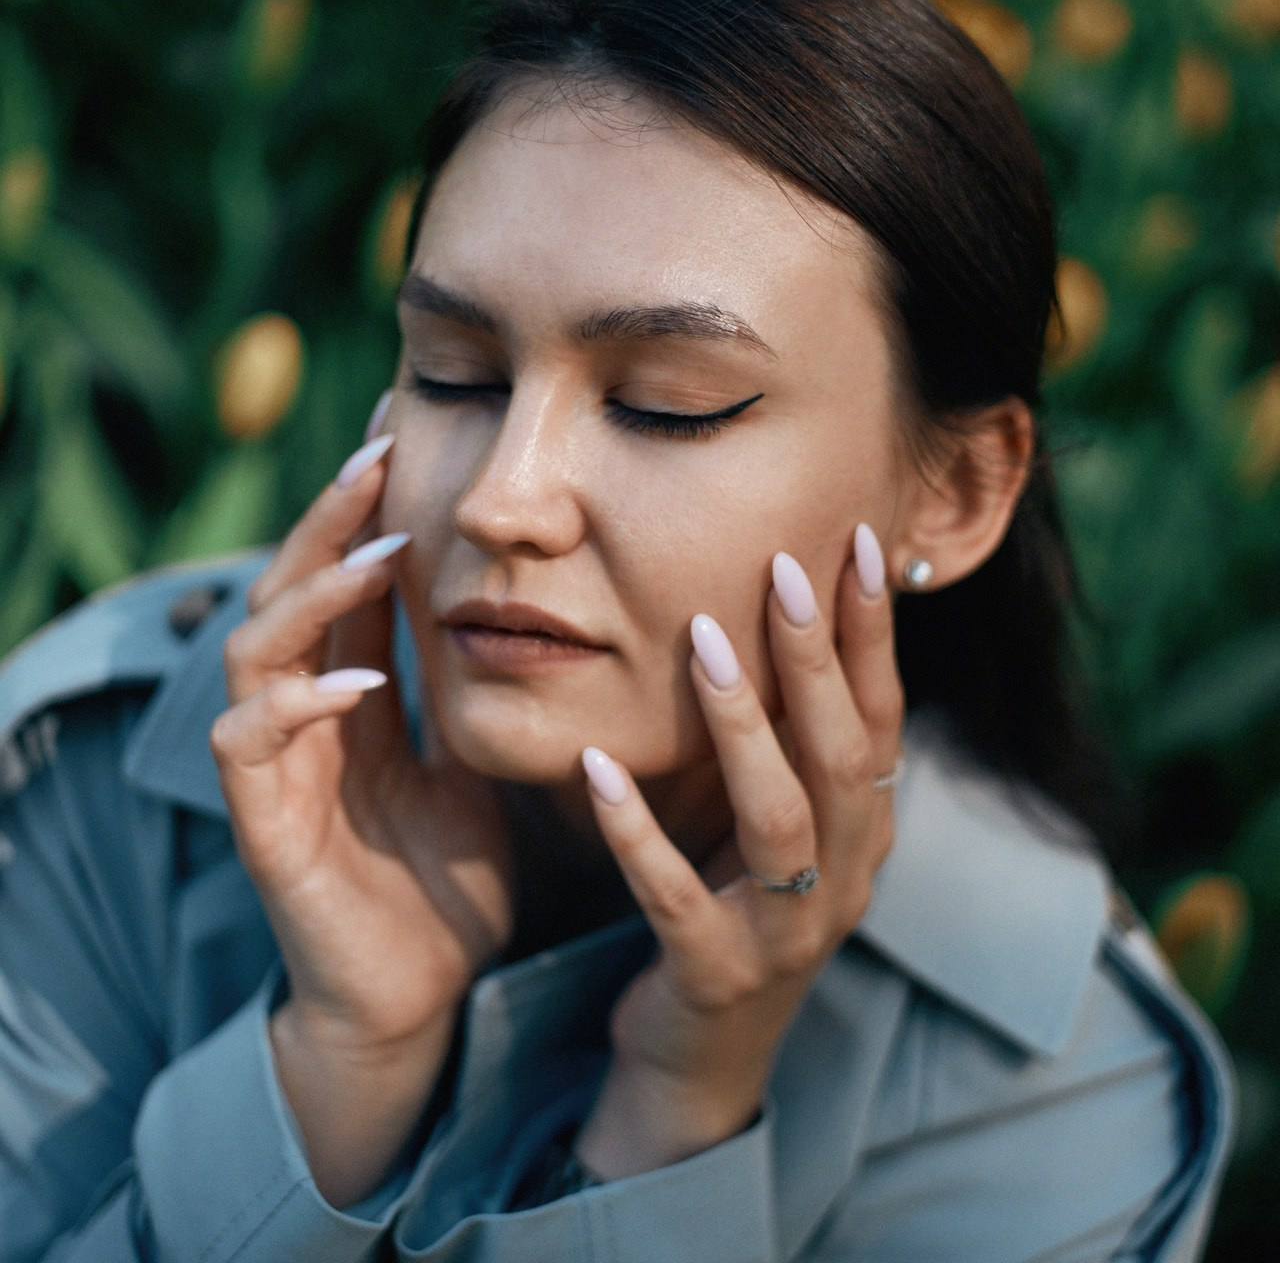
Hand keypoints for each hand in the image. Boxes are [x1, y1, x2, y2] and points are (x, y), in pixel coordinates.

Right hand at [209, 429, 512, 1203]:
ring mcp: (277, 770)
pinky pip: (249, 745)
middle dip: (330, 521)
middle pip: (290, 591)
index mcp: (356, 702)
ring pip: (255, 650)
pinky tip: (356, 681)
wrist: (416, 994)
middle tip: (378, 450)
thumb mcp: (474, 768)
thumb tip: (526, 623)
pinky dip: (297, 703)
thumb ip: (471, 701)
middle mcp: (305, 721)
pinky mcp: (264, 826)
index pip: (350, 586)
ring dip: (313, 593)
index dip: (370, 512)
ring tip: (379, 549)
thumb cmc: (444, 884)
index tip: (406, 438)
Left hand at [575, 533, 901, 1178]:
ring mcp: (787, 932)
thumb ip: (787, 743)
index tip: (855, 541)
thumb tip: (778, 623)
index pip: (881, 715)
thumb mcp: (773, 823)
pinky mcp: (716, 975)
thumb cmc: (733, 910)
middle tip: (783, 566)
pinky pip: (674, 897)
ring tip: (702, 638)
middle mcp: (846, 877)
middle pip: (844, 753)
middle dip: (817, 656)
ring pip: (780, 816)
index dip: (872, 632)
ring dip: (743, 725)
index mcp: (863, 830)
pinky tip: (596, 765)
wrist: (702, 1058)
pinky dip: (637, 830)